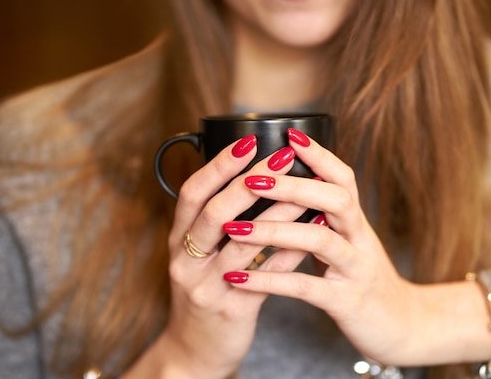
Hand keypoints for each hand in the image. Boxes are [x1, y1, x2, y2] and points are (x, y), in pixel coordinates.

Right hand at [132, 135, 309, 378]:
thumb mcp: (197, 256)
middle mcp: (186, 261)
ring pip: (243, 242)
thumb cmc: (203, 292)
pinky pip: (265, 278)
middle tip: (283, 157)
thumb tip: (252, 179)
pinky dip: (289, 253)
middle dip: (250, 181)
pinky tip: (312, 233)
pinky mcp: (231, 310)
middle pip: (214, 213)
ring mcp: (206, 287)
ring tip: (307, 190)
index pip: (192, 194)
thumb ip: (215, 223)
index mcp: (178, 240)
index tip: (249, 140)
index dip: (219, 166)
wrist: (194, 350)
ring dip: (278, 213)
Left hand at [219, 131, 490, 366]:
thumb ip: (325, 218)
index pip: (343, 178)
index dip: (319, 155)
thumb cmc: (363, 278)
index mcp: (355, 222)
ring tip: (233, 228)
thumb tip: (291, 188)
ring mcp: (355, 270)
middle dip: (293, 186)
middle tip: (252, 179)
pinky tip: (238, 279)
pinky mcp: (346, 302)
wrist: (403, 325)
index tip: (288, 134)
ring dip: (274, 231)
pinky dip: (270, 280)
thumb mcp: (349, 242)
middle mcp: (359, 239)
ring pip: (319, 241)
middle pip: (336, 199)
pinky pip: (306, 288)